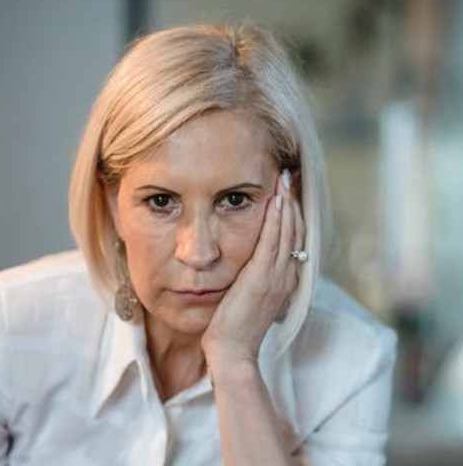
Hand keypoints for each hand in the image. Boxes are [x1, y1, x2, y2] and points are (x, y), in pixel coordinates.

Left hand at [201, 169, 304, 365]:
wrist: (232, 352)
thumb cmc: (233, 328)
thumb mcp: (247, 299)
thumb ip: (252, 279)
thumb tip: (246, 264)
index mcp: (285, 281)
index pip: (294, 240)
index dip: (293, 214)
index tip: (288, 191)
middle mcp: (287, 277)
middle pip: (296, 231)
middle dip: (294, 201)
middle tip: (290, 175)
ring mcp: (277, 277)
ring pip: (288, 232)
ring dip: (288, 202)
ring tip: (286, 177)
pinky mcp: (262, 278)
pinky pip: (273, 241)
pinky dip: (277, 219)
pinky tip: (276, 200)